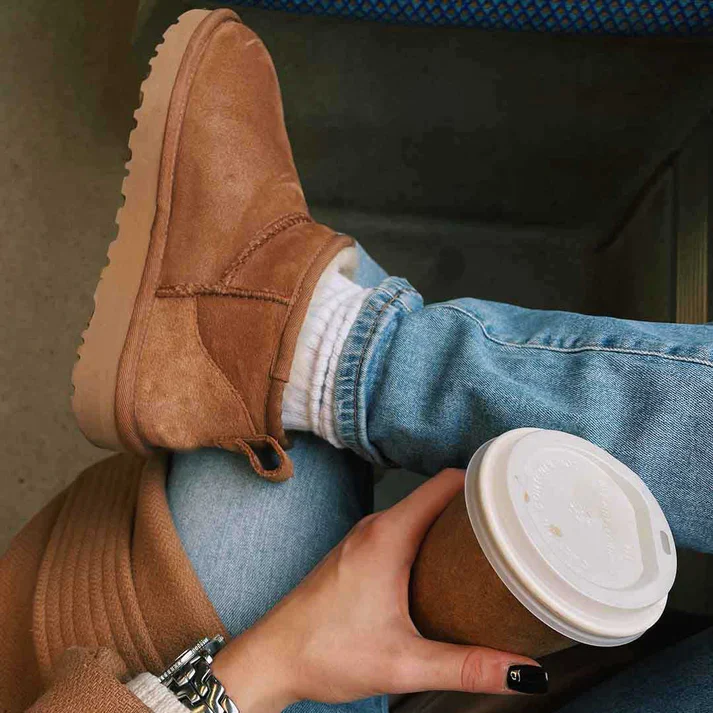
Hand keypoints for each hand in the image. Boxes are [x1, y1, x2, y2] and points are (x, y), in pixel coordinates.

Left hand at [212, 469, 544, 711]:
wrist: (271, 658)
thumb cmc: (324, 652)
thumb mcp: (404, 663)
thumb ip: (467, 667)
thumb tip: (523, 674)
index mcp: (388, 535)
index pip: (445, 483)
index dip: (484, 482)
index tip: (518, 495)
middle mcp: (377, 526)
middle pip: (437, 496)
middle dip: (478, 506)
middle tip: (518, 528)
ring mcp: (366, 538)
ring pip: (421, 513)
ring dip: (455, 524)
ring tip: (494, 547)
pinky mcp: (360, 554)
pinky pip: (406, 529)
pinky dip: (433, 538)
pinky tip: (450, 568)